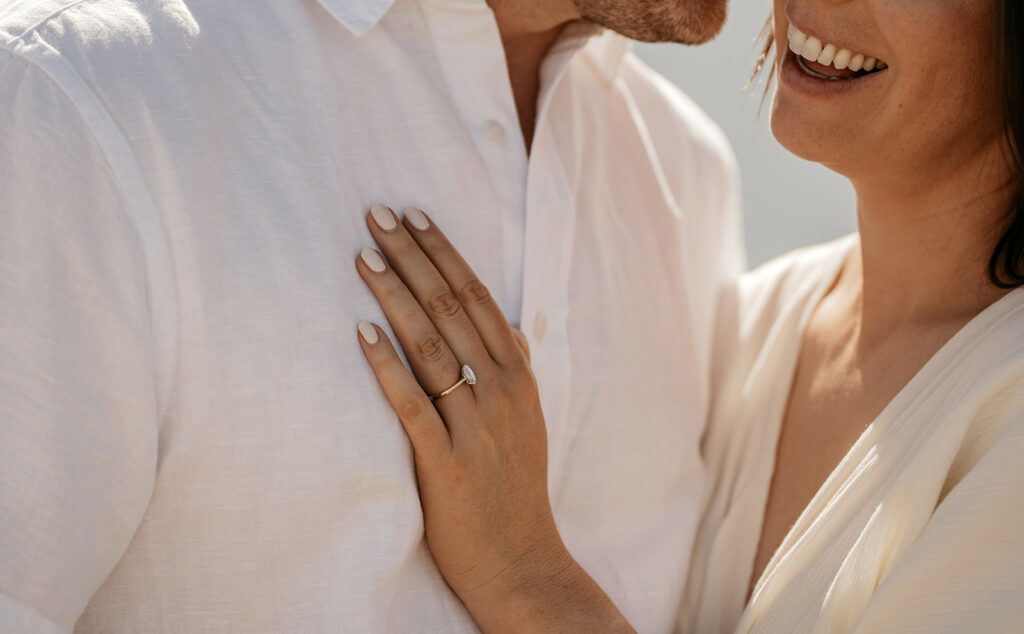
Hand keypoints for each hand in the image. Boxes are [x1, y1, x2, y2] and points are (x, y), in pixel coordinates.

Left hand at [355, 205, 631, 632]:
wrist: (521, 560)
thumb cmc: (516, 488)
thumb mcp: (529, 422)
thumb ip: (516, 372)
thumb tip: (512, 329)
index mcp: (518, 376)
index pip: (478, 298)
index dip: (444, 254)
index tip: (414, 216)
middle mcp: (501, 390)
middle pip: (451, 308)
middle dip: (413, 256)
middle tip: (377, 215)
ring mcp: (475, 424)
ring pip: (430, 345)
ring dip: (394, 295)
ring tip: (363, 256)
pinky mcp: (446, 460)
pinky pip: (412, 404)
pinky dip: (386, 366)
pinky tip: (362, 332)